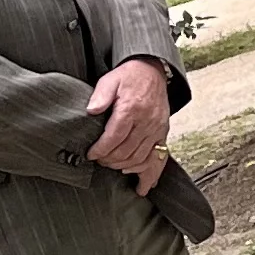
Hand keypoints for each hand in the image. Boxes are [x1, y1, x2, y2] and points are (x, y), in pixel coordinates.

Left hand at [87, 57, 171, 192]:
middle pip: (126, 151)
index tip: (91, 154)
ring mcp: (157, 129)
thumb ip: (100, 95)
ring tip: (112, 165)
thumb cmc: (129, 77)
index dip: (100, 150)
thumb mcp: (110, 80)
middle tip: (99, 160)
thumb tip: (92, 110)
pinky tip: (140, 183)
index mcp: (131, 108)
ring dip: (124, 166)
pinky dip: (148, 172)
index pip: (114, 137)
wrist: (152, 71)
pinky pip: (157, 158)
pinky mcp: (163, 133)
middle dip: (109, 160)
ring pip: (140, 158)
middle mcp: (147, 121)